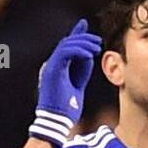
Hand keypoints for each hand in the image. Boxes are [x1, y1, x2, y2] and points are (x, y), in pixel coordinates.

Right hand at [30, 18, 101, 147]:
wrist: (57, 122)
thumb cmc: (67, 109)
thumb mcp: (78, 86)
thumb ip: (81, 70)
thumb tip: (89, 55)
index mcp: (56, 68)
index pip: (66, 46)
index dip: (76, 34)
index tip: (85, 25)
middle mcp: (51, 64)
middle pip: (67, 43)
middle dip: (83, 38)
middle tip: (98, 40)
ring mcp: (50, 66)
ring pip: (66, 45)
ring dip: (83, 44)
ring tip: (97, 48)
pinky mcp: (52, 70)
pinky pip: (65, 52)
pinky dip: (78, 51)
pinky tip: (90, 55)